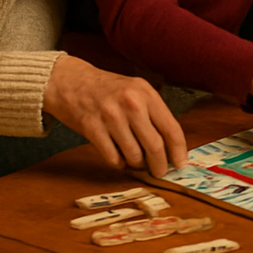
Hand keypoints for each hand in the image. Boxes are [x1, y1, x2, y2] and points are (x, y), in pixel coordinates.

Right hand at [42, 55, 188, 176]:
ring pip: (134, 155)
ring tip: (135, 160)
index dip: (179, 150)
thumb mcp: (135, 90)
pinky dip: (118, 163)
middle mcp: (131, 103)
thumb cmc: (107, 89)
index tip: (181, 163)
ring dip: (137, 164)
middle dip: (160, 165)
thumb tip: (170, 146)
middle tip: (160, 172)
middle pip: (155, 145)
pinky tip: (118, 157)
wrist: (70, 81)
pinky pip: (112, 158)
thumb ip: (152, 113)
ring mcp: (111, 116)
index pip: (171, 128)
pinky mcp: (92, 128)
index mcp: (146, 94)